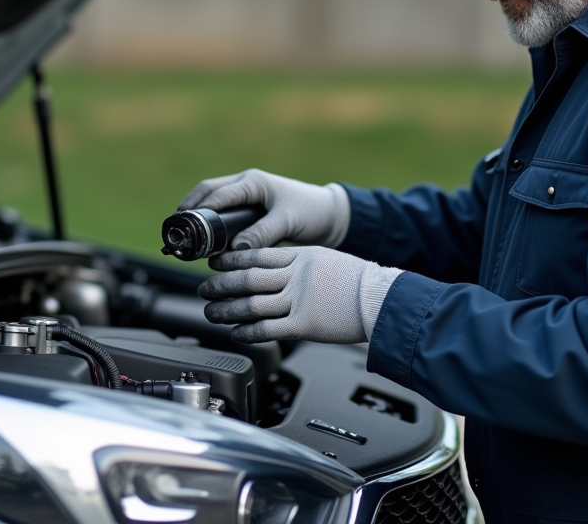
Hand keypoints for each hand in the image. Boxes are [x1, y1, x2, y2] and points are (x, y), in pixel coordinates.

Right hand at [178, 169, 349, 249]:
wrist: (327, 215)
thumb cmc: (310, 213)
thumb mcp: (287, 222)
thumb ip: (263, 234)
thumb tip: (237, 249)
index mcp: (254, 182)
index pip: (220, 194)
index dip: (200, 208)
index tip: (184, 222)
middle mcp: (246, 184)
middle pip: (208, 191)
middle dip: (190, 206)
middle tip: (175, 227)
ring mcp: (246, 195)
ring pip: (212, 200)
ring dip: (198, 213)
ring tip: (184, 234)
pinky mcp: (248, 208)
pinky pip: (222, 211)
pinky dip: (210, 221)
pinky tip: (204, 240)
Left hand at [198, 246, 401, 343]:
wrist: (384, 299)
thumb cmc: (362, 283)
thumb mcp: (329, 260)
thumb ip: (302, 265)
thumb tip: (280, 272)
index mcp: (302, 256)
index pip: (258, 255)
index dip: (232, 260)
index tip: (215, 263)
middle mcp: (297, 276)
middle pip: (248, 278)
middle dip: (221, 284)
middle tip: (204, 288)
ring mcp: (299, 300)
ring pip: (251, 304)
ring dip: (226, 309)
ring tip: (211, 312)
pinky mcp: (304, 325)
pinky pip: (267, 329)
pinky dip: (247, 331)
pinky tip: (236, 332)